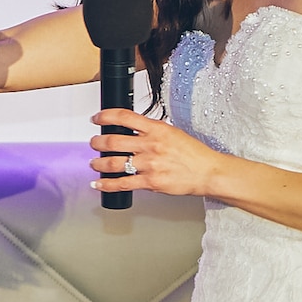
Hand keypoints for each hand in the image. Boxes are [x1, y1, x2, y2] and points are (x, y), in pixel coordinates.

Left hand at [88, 108, 224, 198]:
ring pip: (113, 163)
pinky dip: (106, 185)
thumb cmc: (193, 154)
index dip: (105, 116)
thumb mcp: (172, 133)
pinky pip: (122, 184)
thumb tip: (132, 129)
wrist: (208, 172)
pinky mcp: (150, 182)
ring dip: (98, 163)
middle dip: (97, 142)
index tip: (96, 118)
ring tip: (94, 163)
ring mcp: (149, 164)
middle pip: (113, 141)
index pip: (124, 117)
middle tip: (93, 143)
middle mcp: (150, 145)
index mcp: (156, 129)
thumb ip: (152, 131)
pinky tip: (98, 184)